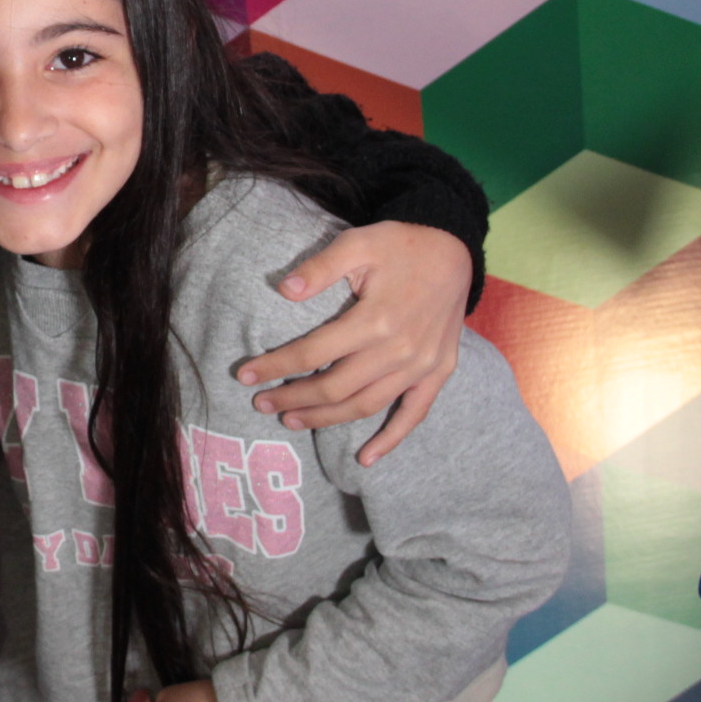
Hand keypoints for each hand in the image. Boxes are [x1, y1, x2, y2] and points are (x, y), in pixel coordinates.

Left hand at [239, 221, 470, 464]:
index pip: (313, 353)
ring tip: (291, 420)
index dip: (276, 366)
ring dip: (326, 419)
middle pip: (335, 387)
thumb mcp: (358, 243)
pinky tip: (366, 458)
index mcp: (375, 319)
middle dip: (293, 398)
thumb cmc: (400, 245)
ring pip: (365, 405)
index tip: (246, 376)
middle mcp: (399, 350)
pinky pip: (413, 414)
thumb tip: (284, 289)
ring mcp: (420, 366)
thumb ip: (321, 267)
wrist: (454, 252)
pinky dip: (391, 439)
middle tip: (261, 404)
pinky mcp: (438, 372)